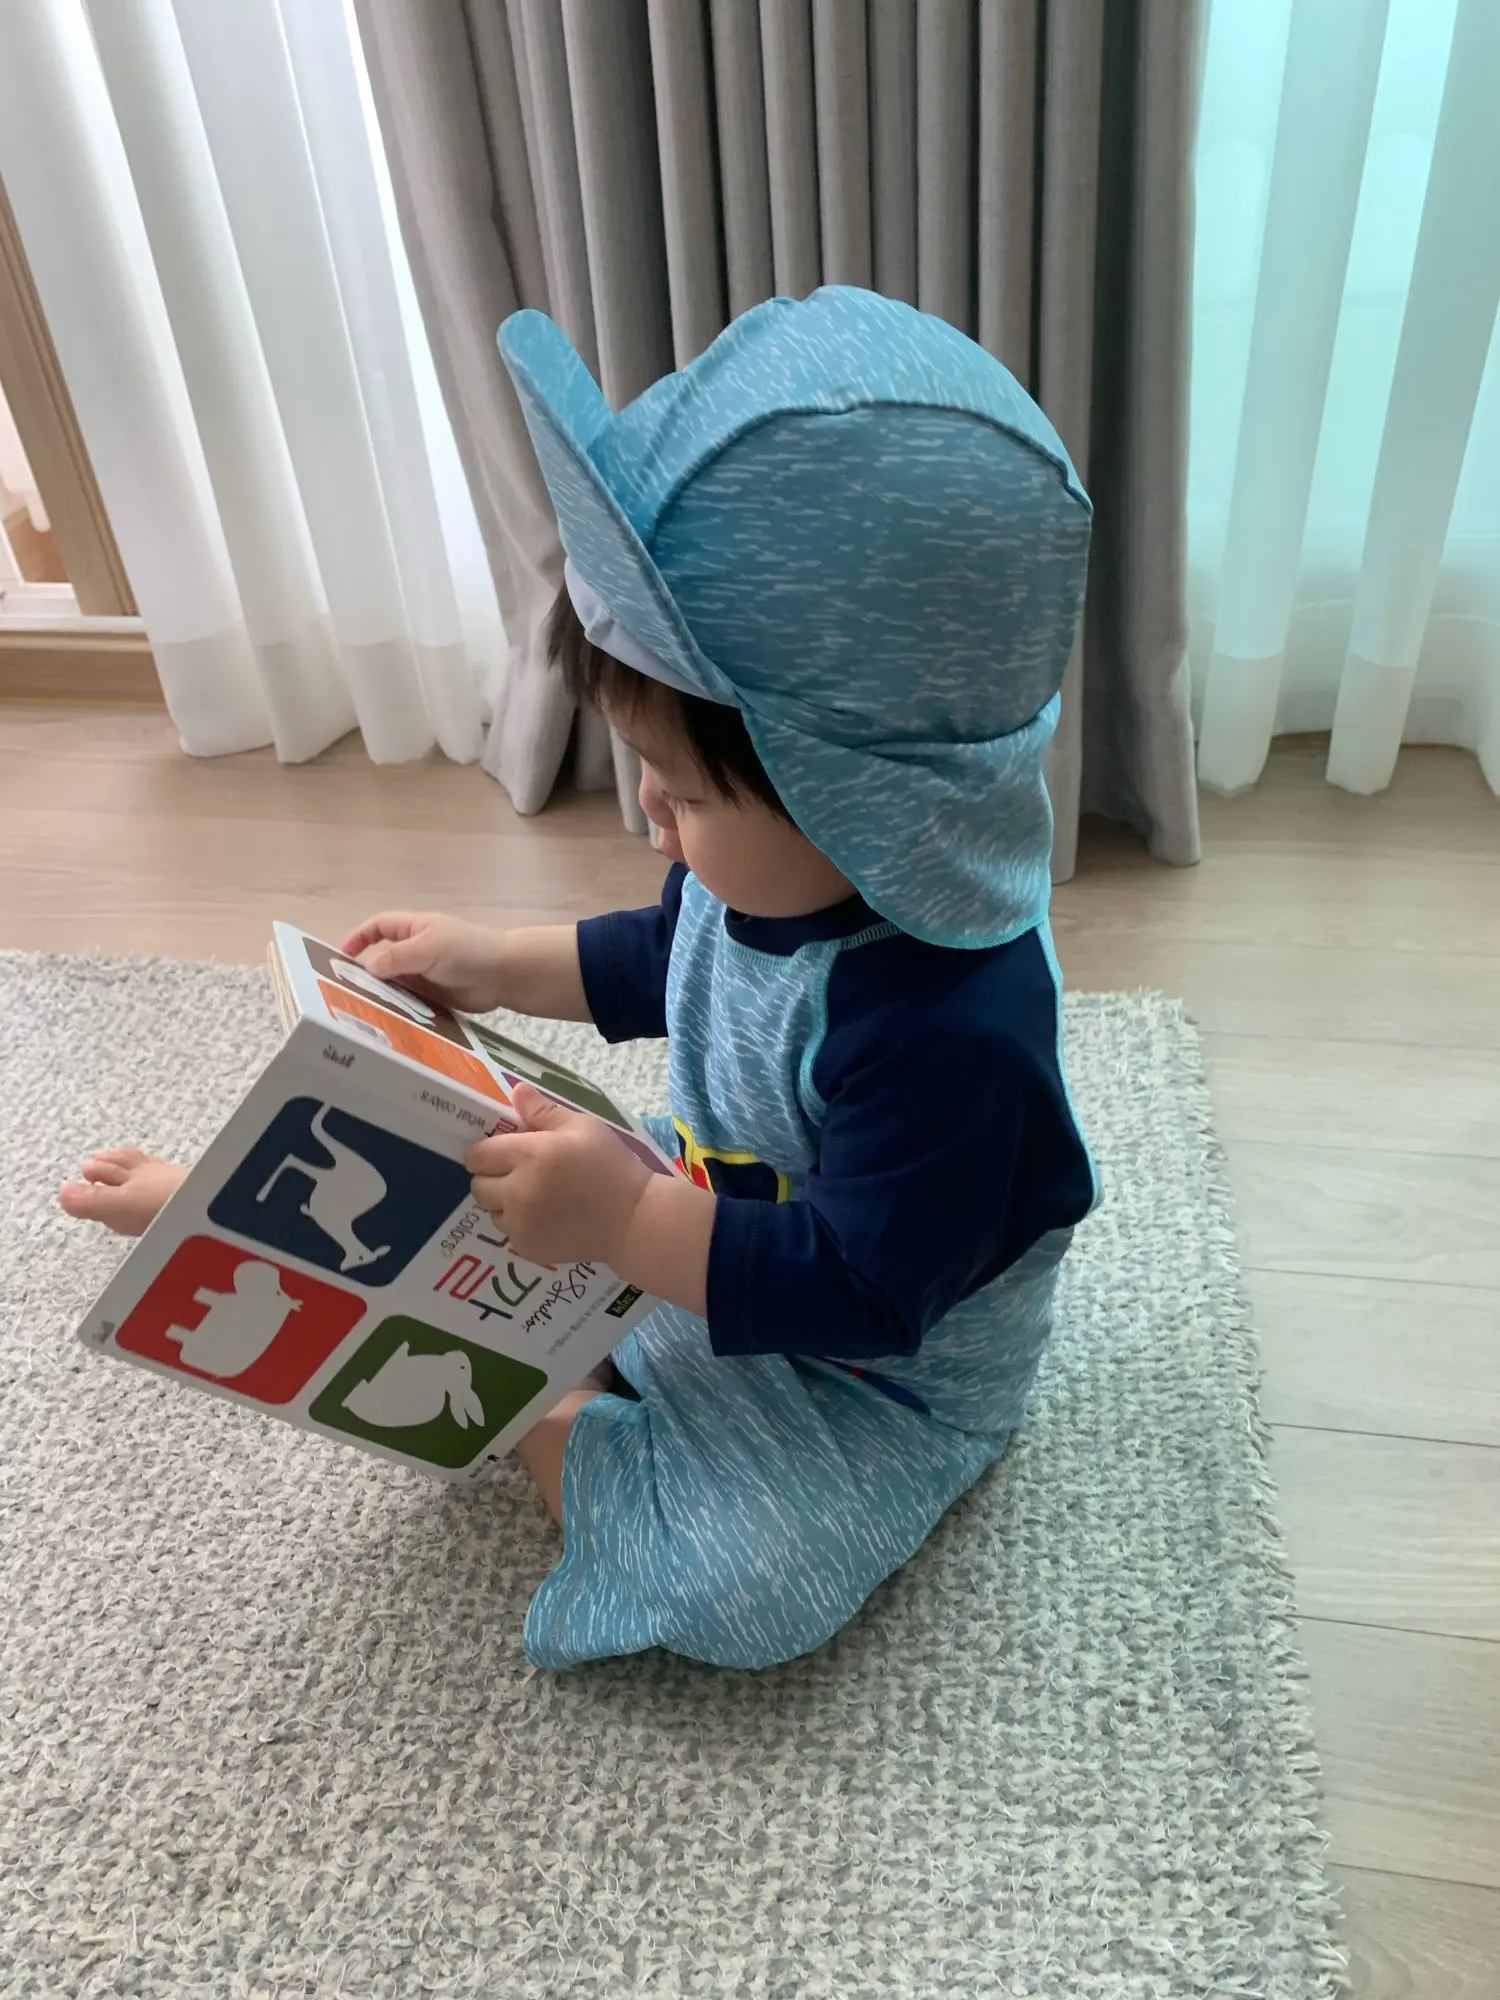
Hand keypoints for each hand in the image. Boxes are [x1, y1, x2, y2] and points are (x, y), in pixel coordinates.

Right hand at [339, 911, 508, 1014]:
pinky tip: (385, 1024)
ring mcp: (425, 975)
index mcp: (414, 929)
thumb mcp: (427, 948)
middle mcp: (416, 951)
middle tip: (342, 994)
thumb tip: (366, 967)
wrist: (505, 975)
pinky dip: (397, 1011)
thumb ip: (396, 957)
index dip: (359, 938)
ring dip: (380, 996)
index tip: (340, 956)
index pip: (378, 927)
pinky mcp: (434, 997)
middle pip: (382, 960)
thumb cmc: (467, 951)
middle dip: (364, 974)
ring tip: (359, 1014)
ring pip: (394, 985)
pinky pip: (409, 1003)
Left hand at [466, 1085, 652, 1267]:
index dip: (487, 1151)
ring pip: (491, 1211)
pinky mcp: (528, 1248)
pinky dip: (520, 1225)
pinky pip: (509, 1233)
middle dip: (492, 1177)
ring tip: (535, 1198)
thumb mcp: (583, 1127)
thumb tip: (515, 1091)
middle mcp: (517, 1191)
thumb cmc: (610, 1165)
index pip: (477, 1155)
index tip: (503, 1151)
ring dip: (505, 1203)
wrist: (633, 1219)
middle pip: (477, 1185)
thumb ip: (543, 1110)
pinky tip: (546, 1218)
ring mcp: (520, 1224)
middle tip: (520, 1174)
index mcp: (529, 1155)